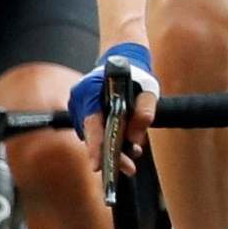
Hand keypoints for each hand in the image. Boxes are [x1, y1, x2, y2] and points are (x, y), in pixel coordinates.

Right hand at [71, 42, 157, 176]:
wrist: (124, 60)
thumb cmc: (135, 75)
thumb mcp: (148, 91)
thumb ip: (144, 112)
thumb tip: (135, 140)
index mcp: (90, 90)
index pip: (91, 123)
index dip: (95, 146)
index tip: (98, 165)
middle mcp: (79, 99)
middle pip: (91, 135)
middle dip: (108, 155)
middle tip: (128, 168)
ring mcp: (79, 107)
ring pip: (91, 137)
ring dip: (109, 151)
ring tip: (129, 161)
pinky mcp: (83, 114)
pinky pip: (93, 133)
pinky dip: (106, 142)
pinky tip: (123, 149)